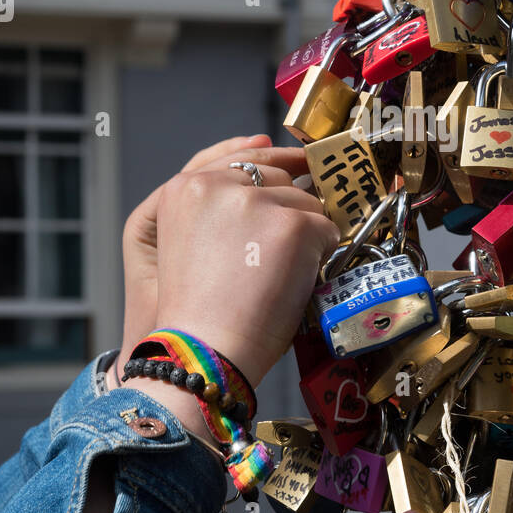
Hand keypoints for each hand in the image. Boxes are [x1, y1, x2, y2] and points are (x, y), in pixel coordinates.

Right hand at [150, 166, 338, 385]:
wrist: (205, 352)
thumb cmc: (203, 310)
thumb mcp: (195, 240)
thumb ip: (225, 206)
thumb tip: (288, 174)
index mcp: (185, 188)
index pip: (243, 160)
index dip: (276, 166)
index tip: (299, 167)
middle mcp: (216, 186)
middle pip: (278, 179)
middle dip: (288, 210)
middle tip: (278, 255)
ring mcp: (256, 203)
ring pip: (306, 204)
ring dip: (306, 235)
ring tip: (280, 276)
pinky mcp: (292, 226)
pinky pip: (327, 229)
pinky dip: (323, 254)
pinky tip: (298, 280)